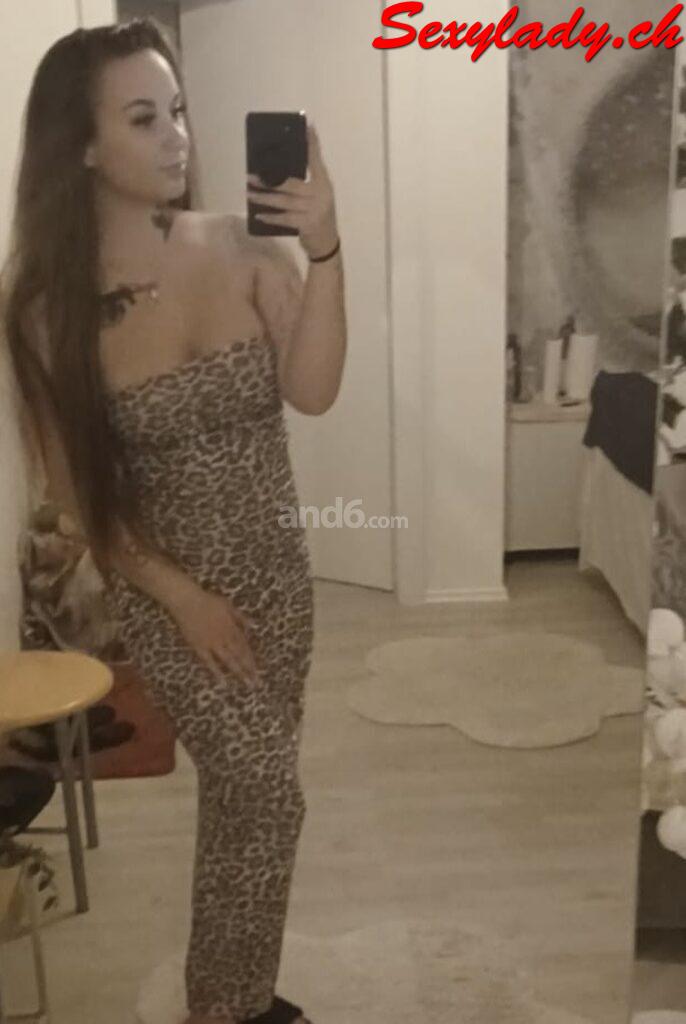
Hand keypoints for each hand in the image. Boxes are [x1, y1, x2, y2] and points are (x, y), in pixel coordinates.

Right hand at [167, 581, 260, 687]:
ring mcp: (212, 643)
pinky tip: (223, 682)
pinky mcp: (198, 647)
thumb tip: (256, 626)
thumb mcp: (229, 606)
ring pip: (228, 660)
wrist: (187, 601)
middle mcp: (225, 637)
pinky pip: (209, 662)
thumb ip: (242, 618)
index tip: (258, 671)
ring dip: (238, 672)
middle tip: (257, 683)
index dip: (251, 659)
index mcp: (232, 627)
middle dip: (249, 670)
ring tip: (246, 684)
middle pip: (239, 656)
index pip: (245, 647)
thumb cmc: (208, 601)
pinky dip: (216, 672)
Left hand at [246, 121, 338, 258]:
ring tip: (249, 194)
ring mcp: (314, 210)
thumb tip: (277, 172)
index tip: (307, 126)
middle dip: (268, 180)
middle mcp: (321, 194)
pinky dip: (271, 217)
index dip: (312, 143)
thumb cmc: (317, 216)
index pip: (316, 160)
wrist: (327, 244)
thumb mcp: (317, 196)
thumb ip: (304, 183)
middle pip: (290, 183)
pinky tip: (258, 215)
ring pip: (283, 201)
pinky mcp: (307, 224)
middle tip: (250, 176)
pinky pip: (284, 218)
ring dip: (264, 198)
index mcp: (324, 183)